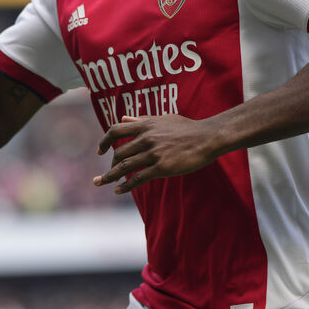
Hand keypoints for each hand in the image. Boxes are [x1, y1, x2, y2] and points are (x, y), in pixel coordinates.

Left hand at [93, 114, 221, 193]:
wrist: (207, 137)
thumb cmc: (188, 128)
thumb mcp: (163, 119)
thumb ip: (142, 120)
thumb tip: (124, 118)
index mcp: (145, 125)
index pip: (115, 131)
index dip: (104, 141)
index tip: (100, 151)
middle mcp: (146, 138)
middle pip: (119, 153)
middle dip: (109, 166)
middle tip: (104, 176)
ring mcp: (154, 153)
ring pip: (125, 167)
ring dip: (110, 177)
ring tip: (101, 183)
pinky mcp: (162, 167)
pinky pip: (138, 178)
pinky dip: (126, 186)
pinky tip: (119, 190)